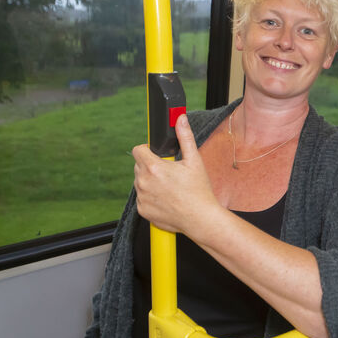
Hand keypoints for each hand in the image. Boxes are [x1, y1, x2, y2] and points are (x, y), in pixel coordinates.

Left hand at [132, 114, 219, 235]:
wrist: (200, 218)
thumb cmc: (199, 190)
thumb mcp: (194, 160)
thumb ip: (185, 137)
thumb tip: (180, 119)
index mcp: (153, 167)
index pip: (137, 150)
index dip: (147, 149)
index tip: (156, 154)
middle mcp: (143, 182)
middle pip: (139, 166)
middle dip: (150, 166)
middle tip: (169, 172)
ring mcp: (142, 198)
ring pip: (140, 182)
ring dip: (150, 181)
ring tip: (169, 187)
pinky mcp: (142, 210)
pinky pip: (142, 198)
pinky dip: (150, 197)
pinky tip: (166, 199)